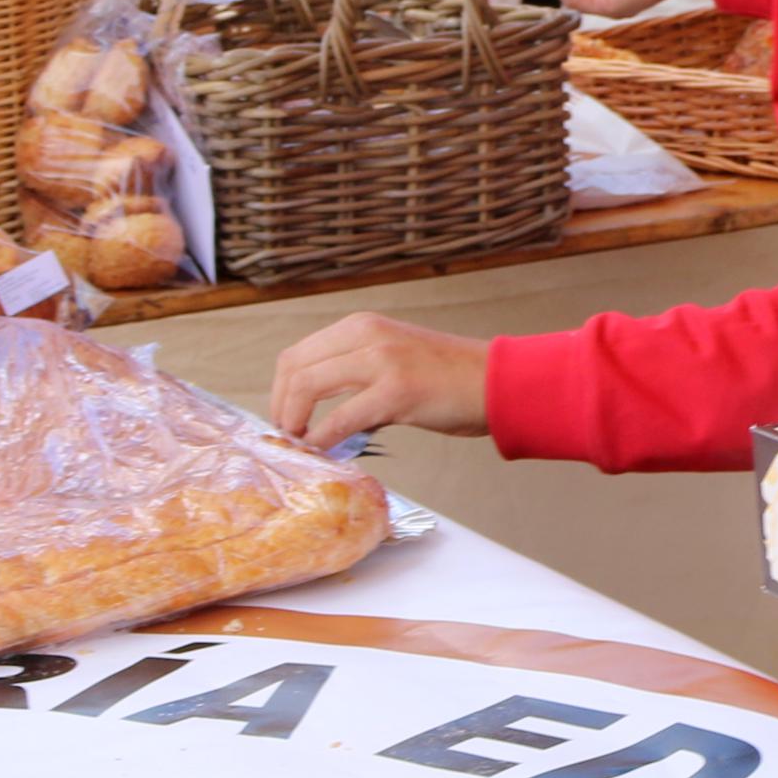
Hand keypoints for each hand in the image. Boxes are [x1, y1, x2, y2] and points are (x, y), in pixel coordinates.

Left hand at [270, 313, 488, 445]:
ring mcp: (380, 360)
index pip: (298, 354)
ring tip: (302, 443)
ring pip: (307, 387)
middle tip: (288, 436)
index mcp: (362, 326)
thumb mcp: (393, 359)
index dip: (280, 390)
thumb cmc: (449, 378)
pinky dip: (323, 438)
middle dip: (280, 407)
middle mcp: (366, 334)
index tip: (285, 418)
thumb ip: (357, 377)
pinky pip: (340, 419)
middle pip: (293, 368)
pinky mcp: (395, 391)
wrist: (497, 382)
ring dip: (294, 421)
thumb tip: (321, 415)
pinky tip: (325, 451)